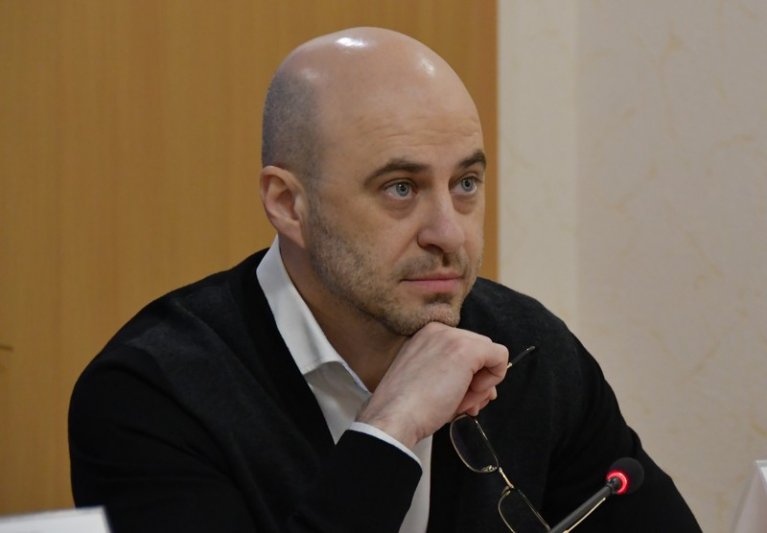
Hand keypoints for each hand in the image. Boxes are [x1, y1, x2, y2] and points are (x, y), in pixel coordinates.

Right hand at [356, 322, 507, 448]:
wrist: (395, 417)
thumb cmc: (406, 408)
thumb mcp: (427, 381)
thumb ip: (453, 375)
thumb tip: (485, 386)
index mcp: (425, 335)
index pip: (462, 350)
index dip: (466, 376)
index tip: (456, 396)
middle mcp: (439, 330)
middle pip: (478, 352)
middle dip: (476, 381)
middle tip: (462, 403)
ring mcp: (453, 337)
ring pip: (489, 355)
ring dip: (481, 385)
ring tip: (459, 404)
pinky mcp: (467, 349)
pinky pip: (500, 357)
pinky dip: (494, 378)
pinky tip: (472, 394)